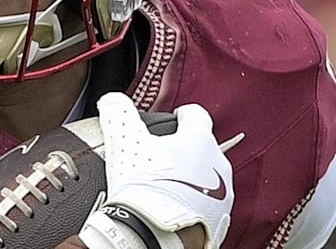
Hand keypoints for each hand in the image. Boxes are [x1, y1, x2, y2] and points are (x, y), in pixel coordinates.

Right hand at [78, 93, 240, 248]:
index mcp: (200, 139)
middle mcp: (218, 165)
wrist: (155, 235)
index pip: (196, 115)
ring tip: (164, 188)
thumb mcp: (124, 139)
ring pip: (207, 178)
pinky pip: (206, 205)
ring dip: (190, 179)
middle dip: (184, 151)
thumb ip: (119, 111)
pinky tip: (171, 208)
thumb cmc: (143, 185)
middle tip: (160, 159)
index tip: (174, 118)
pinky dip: (191, 204)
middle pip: (202, 148)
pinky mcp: (218, 221)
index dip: (182, 114)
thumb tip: (113, 101)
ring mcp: (222, 196)